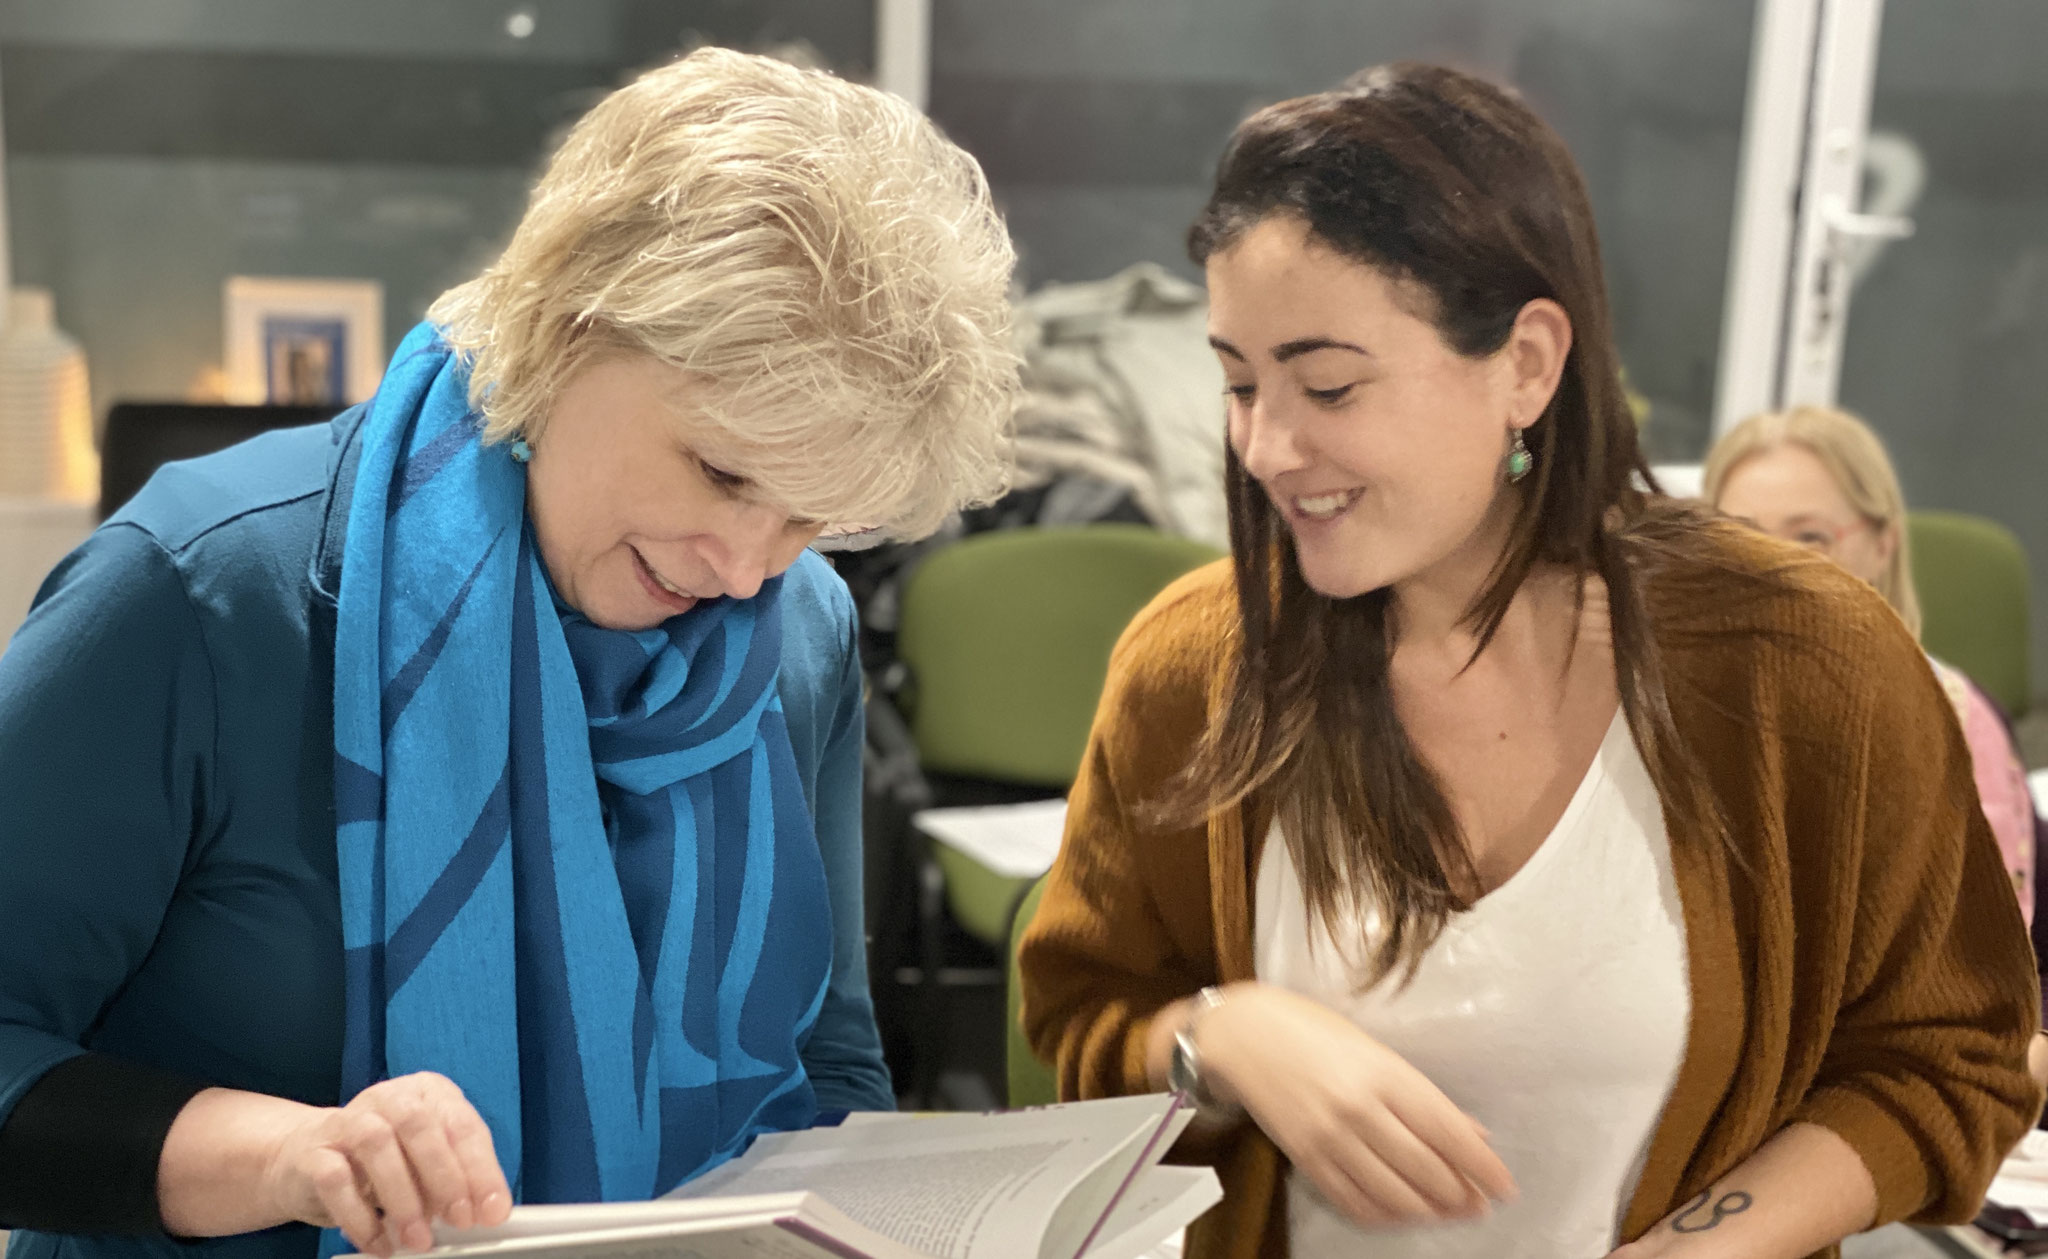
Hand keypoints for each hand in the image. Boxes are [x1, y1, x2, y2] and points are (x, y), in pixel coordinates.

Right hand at [259, 1072, 511, 1255]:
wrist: (303, 1157)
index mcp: (428, 1093)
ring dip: (403, 1197)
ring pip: (377, 1144)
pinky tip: (379, 1243)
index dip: (482, 1170)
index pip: (462, 1125)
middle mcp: (389, 1098)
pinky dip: (361, 1217)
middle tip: (459, 1221)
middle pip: (421, 1125)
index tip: (493, 1211)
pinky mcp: (313, 1152)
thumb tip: (481, 1212)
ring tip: (418, 1238)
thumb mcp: (423, 1164)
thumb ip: (453, 1179)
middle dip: (446, 1177)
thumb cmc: (380, 1161)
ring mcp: (346, 1121)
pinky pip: (336, 1180)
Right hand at [1200, 983, 1517, 1227]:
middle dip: (1461, 1195)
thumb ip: (1424, 1096)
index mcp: (1385, 1073)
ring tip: (1448, 1212)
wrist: (1242, 1035)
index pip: (1448, 1132)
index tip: (1505, 1188)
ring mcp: (1330, 1137)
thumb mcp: (1376, 1051)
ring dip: (1429, 1210)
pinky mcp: (1305, 1158)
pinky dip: (1385, 1215)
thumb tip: (1474, 1133)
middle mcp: (1359, 1109)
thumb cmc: (1313, 1031)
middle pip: (1426, 1169)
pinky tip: (1403, 1213)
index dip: (1483, 1166)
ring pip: (1394, 1194)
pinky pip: (1353, 1201)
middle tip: (1479, 1205)